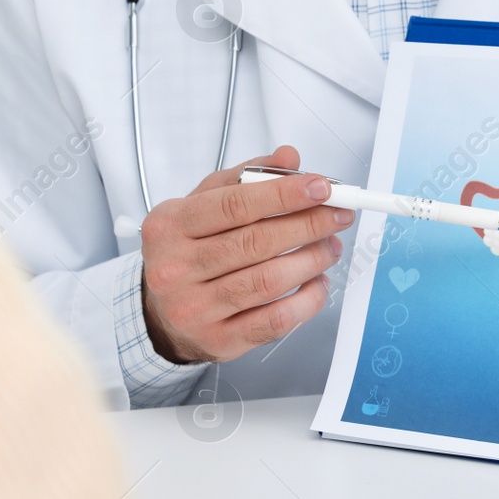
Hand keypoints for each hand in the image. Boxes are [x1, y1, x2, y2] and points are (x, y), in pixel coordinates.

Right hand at [138, 146, 354, 363]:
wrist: (161, 315)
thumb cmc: (187, 253)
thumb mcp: (202, 205)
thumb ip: (244, 179)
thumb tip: (289, 158)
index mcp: (169, 226)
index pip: (235, 204)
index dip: (284, 194)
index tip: (321, 187)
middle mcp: (175, 268)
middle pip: (256, 242)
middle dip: (308, 225)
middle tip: (337, 215)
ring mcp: (195, 309)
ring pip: (268, 281)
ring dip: (312, 260)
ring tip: (330, 246)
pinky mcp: (219, 340)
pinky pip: (275, 321)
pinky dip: (307, 300)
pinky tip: (317, 282)